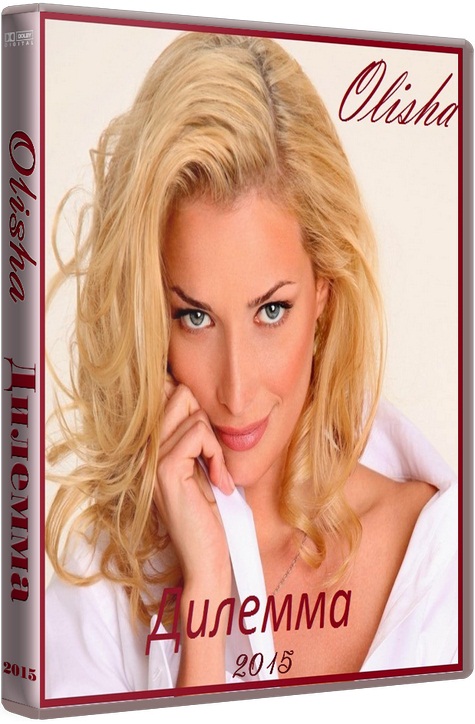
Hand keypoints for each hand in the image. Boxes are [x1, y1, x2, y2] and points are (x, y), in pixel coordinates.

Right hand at [154, 380, 233, 589]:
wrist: (205, 561)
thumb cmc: (208, 516)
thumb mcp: (200, 467)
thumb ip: (193, 437)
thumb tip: (199, 399)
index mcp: (149, 447)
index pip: (165, 393)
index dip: (192, 402)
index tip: (208, 441)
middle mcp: (144, 450)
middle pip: (181, 395)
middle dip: (207, 422)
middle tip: (213, 459)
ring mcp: (151, 459)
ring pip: (195, 415)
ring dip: (216, 446)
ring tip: (217, 475)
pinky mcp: (166, 469)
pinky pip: (199, 435)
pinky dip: (218, 456)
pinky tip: (219, 483)